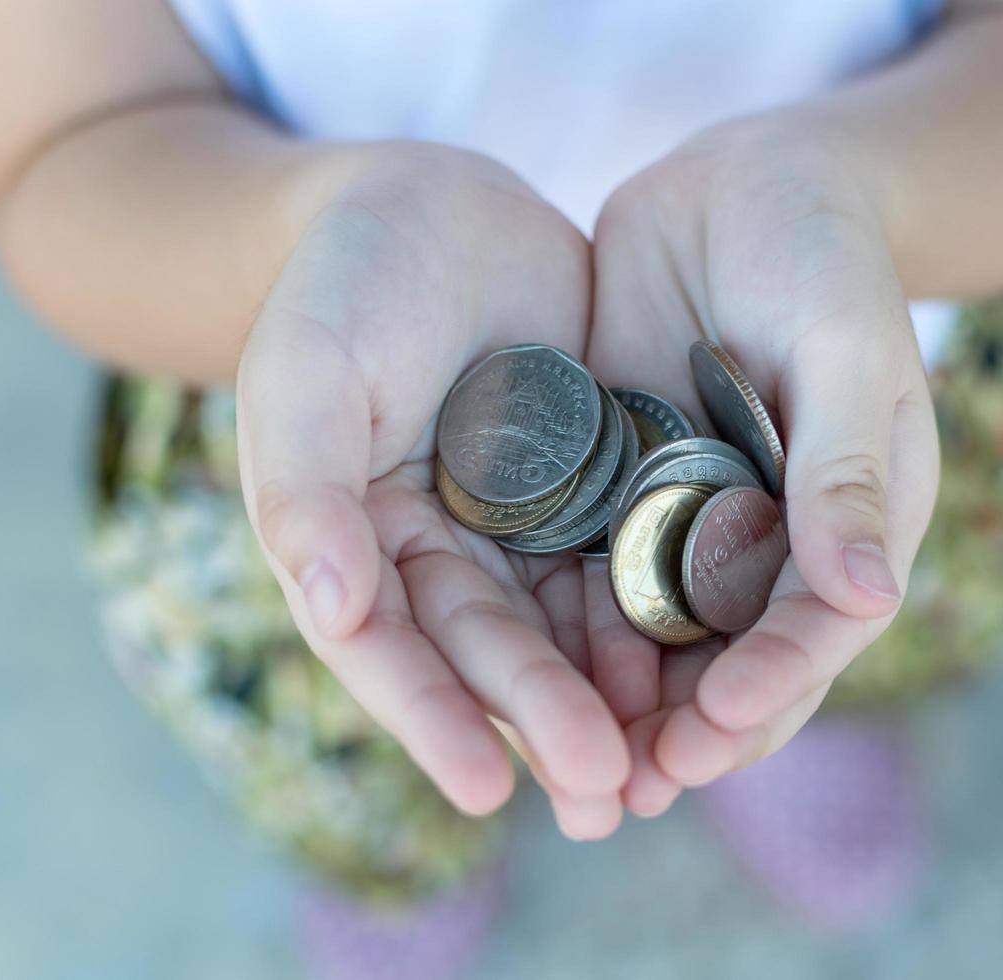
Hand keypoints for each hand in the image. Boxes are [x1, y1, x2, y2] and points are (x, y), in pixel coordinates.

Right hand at [236, 145, 631, 836]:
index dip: (433, 716)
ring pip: (563, 625)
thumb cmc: (348, 277)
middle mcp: (434, 549)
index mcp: (351, 539)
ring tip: (659, 772)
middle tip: (604, 793)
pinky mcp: (587, 488)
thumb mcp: (307, 366)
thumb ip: (304, 484)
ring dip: (607, 698)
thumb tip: (328, 610)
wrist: (437, 198)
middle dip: (544, 720)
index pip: (385, 646)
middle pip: (489, 649)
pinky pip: (622, 560)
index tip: (488, 788)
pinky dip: (651, 616)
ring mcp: (515, 523)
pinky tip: (698, 668)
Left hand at [583, 121, 940, 813]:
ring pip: (663, 638)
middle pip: (736, 660)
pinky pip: (600, 575)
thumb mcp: (844, 349)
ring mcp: (699, 521)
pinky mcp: (630, 491)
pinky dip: (573, 633)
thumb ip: (845, 468)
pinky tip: (524, 677)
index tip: (708, 727)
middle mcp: (776, 542)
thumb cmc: (823, 255)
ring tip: (572, 772)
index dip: (770, 685)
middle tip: (629, 793)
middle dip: (687, 732)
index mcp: (853, 523)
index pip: (817, 629)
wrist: (746, 183)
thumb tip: (870, 601)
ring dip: (622, 707)